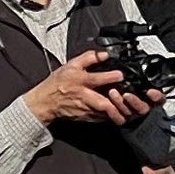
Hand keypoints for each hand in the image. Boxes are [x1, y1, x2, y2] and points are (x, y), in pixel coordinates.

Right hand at [26, 51, 151, 128]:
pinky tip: (122, 110)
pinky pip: (103, 119)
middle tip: (130, 96)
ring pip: (106, 114)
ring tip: (130, 104)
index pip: (97, 79)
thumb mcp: (70, 65)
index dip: (111, 77)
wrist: (44, 102)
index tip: (121, 75)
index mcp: (79, 81)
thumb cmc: (57, 84)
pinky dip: (114, 115)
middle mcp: (84, 97)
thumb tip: (104, 54)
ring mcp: (86, 109)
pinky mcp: (87, 117)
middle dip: (118, 102)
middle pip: (103, 103)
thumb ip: (89, 58)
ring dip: (119, 110)